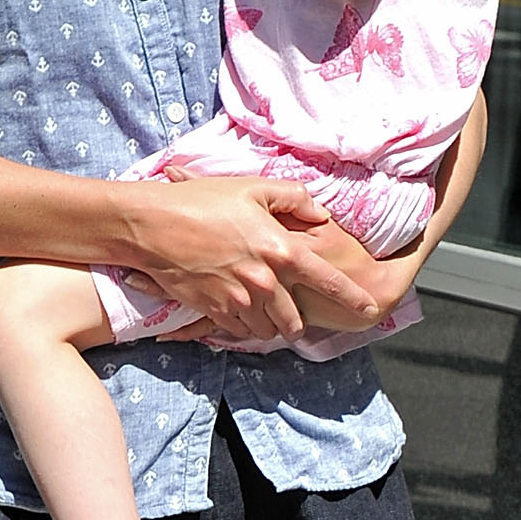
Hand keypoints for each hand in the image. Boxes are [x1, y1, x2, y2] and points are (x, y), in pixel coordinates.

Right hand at [123, 175, 377, 338]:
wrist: (150, 225)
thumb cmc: (201, 201)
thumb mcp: (252, 188)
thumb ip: (294, 198)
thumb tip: (320, 212)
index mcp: (280, 250)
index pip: (327, 280)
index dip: (352, 297)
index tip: (370, 309)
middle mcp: (264, 282)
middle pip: (294, 320)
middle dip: (299, 323)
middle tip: (298, 318)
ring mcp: (237, 301)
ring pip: (267, 330)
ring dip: (271, 327)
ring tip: (267, 315)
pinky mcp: (213, 311)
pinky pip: (238, 332)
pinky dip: (243, 327)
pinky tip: (239, 313)